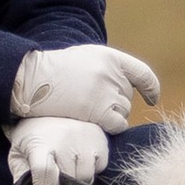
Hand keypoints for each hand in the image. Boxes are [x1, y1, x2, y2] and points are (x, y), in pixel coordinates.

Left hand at [6, 116, 109, 184]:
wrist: (49, 105)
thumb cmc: (32, 136)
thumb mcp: (18, 154)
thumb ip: (20, 178)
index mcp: (40, 144)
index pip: (45, 174)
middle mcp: (65, 141)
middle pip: (68, 182)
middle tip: (53, 178)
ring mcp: (85, 140)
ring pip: (86, 178)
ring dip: (76, 180)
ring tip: (66, 167)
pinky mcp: (101, 141)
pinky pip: (99, 168)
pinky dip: (90, 168)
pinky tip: (79, 158)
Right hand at [9, 44, 160, 133]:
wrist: (32, 79)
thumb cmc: (55, 72)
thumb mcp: (85, 58)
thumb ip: (108, 69)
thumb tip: (128, 89)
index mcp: (111, 57)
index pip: (142, 74)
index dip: (150, 88)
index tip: (151, 98)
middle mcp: (112, 73)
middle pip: (128, 98)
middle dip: (114, 104)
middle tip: (89, 101)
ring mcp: (107, 92)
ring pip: (124, 112)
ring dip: (110, 116)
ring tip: (85, 108)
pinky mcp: (99, 110)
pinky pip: (118, 125)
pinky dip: (110, 127)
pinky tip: (94, 122)